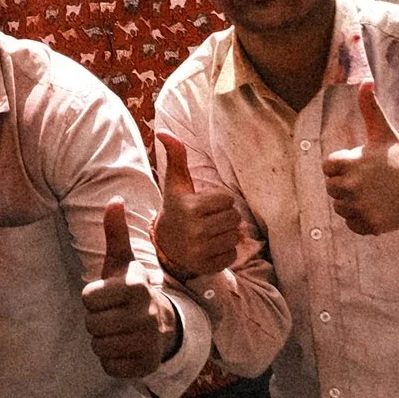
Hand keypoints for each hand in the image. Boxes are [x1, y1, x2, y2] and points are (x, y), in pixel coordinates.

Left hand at [80, 200, 183, 380]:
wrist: (161, 325)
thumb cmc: (131, 291)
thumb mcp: (122, 262)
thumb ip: (115, 232)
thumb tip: (115, 199)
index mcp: (135, 287)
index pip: (87, 298)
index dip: (93, 298)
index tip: (109, 296)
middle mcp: (145, 314)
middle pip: (91, 324)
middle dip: (97, 321)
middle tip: (114, 316)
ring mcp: (148, 341)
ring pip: (98, 346)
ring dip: (104, 340)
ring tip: (120, 330)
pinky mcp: (146, 365)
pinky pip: (109, 367)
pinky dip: (113, 361)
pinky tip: (126, 348)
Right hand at [153, 132, 245, 278]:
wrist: (165, 243)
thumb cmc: (176, 207)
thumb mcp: (176, 182)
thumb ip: (175, 155)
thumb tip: (163, 131)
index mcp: (190, 207)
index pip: (228, 200)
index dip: (219, 201)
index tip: (204, 205)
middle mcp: (195, 230)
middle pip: (234, 219)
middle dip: (225, 217)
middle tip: (208, 219)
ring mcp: (200, 250)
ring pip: (235, 237)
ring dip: (226, 234)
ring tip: (210, 232)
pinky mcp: (207, 266)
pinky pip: (232, 255)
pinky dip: (225, 251)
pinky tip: (211, 247)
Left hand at [322, 81, 398, 236]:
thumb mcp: (384, 133)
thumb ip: (370, 108)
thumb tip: (366, 81)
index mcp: (348, 162)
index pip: (328, 167)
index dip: (345, 166)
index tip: (364, 164)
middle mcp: (351, 186)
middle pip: (332, 188)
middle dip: (348, 184)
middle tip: (371, 181)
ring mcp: (360, 207)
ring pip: (340, 207)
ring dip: (353, 202)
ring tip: (376, 194)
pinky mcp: (369, 225)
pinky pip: (352, 223)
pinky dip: (362, 219)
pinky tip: (379, 208)